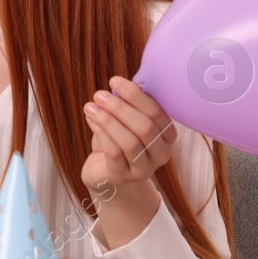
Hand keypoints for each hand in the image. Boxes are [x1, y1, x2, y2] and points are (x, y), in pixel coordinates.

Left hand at [82, 76, 172, 247]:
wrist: (106, 173)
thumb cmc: (118, 140)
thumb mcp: (126, 121)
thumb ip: (128, 105)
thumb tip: (119, 84)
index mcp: (167, 136)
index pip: (156, 113)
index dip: (136, 96)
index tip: (114, 81)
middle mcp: (161, 154)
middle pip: (145, 127)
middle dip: (120, 108)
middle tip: (99, 95)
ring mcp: (144, 169)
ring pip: (129, 141)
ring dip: (107, 120)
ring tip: (90, 106)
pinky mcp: (123, 177)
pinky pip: (114, 153)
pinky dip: (101, 133)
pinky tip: (91, 120)